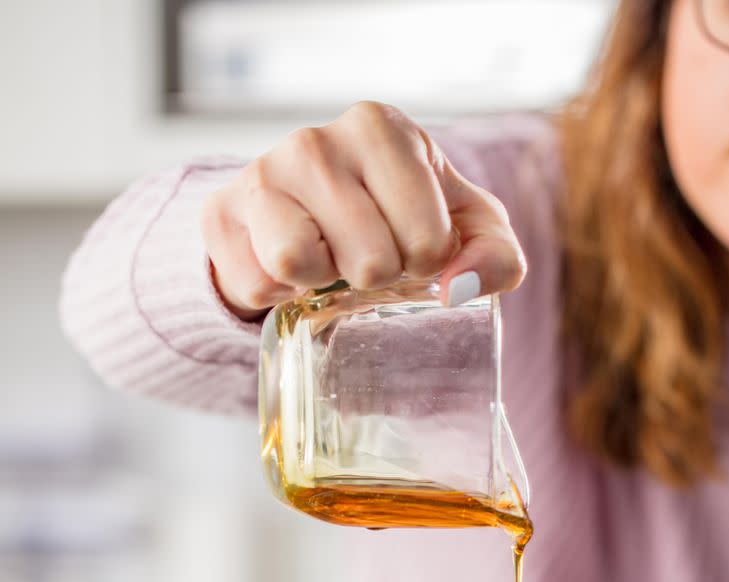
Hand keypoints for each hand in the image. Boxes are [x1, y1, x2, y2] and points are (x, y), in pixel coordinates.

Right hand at [200, 102, 526, 318]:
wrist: (306, 223)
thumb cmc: (395, 221)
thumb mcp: (463, 230)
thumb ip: (496, 256)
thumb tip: (459, 288)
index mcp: (381, 129)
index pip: (425, 239)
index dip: (423, 262)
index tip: (408, 243)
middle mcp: (316, 139)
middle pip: (370, 260)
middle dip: (375, 277)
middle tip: (364, 257)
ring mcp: (263, 173)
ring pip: (301, 263)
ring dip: (322, 284)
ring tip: (327, 260)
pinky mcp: (222, 213)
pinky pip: (259, 284)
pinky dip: (278, 294)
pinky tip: (288, 268)